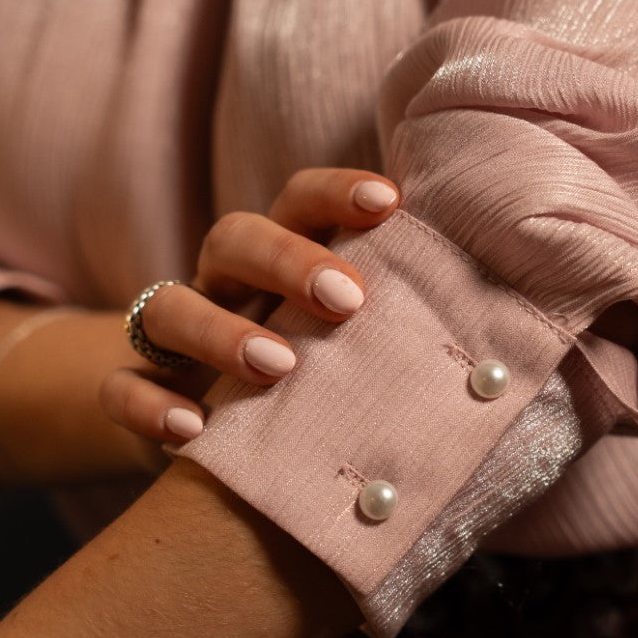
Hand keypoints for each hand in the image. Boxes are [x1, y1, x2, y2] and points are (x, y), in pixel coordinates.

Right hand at [100, 168, 398, 457]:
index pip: (303, 200)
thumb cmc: (325, 384)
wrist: (224, 444)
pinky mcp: (141, 394)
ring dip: (220, 329)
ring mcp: (175, 339)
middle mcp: (225, 284)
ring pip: (167, 305)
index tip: (392, 203)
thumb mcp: (366, 351)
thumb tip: (517, 369)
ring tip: (278, 366)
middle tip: (348, 300)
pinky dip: (148, 403)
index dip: (340, 193)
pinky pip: (120, 388)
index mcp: (284, 258)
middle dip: (289, 258)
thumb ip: (417, 341)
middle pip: (235, 236)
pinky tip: (192, 430)